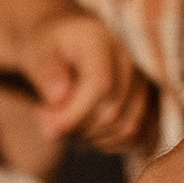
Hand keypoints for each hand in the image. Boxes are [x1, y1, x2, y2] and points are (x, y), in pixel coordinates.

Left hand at [18, 11, 154, 152]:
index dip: (74, 115)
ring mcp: (143, 80)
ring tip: (67, 121)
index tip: (50, 128)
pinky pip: (134, 134)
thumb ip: (46, 74)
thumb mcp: (36, 54)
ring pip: (126, 127)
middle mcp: (130, 59)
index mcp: (102, 41)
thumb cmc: (48, 49)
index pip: (100, 85)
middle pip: (113, 111)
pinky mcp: (148, 99)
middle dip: (78, 127)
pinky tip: (85, 128)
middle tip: (50, 121)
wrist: (65, 45)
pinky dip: (106, 140)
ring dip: (91, 136)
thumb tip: (60, 97)